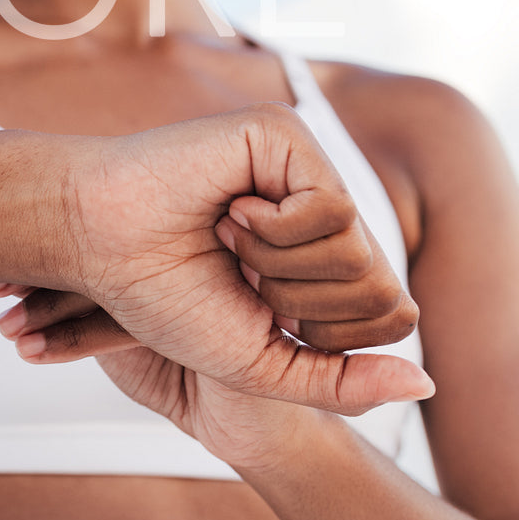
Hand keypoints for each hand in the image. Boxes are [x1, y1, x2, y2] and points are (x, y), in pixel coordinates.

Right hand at [6, 102, 432, 414]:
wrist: (93, 247)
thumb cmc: (159, 296)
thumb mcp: (262, 362)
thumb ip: (342, 381)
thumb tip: (426, 382)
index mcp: (315, 255)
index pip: (389, 314)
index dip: (326, 336)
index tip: (254, 307)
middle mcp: (318, 206)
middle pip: (380, 287)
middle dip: (300, 303)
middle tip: (238, 272)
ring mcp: (303, 166)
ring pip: (358, 248)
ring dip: (279, 267)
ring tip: (228, 238)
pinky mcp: (281, 136)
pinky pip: (330, 207)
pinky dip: (275, 230)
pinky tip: (230, 210)